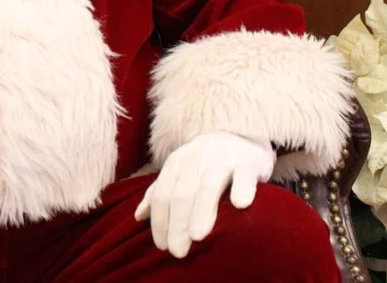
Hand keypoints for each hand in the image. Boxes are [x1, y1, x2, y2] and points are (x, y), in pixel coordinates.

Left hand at [134, 131, 274, 258]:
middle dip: (177, 223)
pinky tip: (240, 205)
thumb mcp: (179, 172)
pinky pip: (244, 175)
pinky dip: (242, 188)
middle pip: (182, 193)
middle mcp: (196, 159)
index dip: (160, 220)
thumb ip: (160, 192)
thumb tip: (138, 217)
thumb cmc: (205, 162)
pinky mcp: (248, 162)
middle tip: (177, 251)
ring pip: (209, 186)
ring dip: (202, 211)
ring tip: (197, 236)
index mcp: (176, 163)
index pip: (163, 194)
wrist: (239, 136)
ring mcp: (222, 159)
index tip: (161, 246)